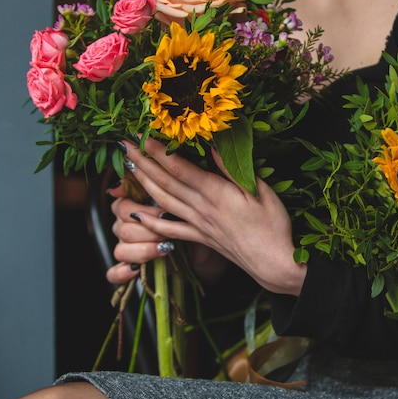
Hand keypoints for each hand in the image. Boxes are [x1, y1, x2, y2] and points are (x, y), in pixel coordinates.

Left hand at [110, 138, 306, 295]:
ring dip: (142, 183)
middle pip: (165, 182)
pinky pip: (169, 229)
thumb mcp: (261, 191)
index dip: (159, 151)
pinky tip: (135, 215)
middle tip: (124, 145)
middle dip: (143, 161)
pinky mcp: (200, 238)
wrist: (273, 263)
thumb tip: (213, 146)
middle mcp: (202, 208)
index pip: (180, 168)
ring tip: (127, 167)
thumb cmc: (273, 226)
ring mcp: (198, 225)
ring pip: (163, 201)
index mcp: (217, 194)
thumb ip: (232, 170)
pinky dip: (150, 222)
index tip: (142, 135)